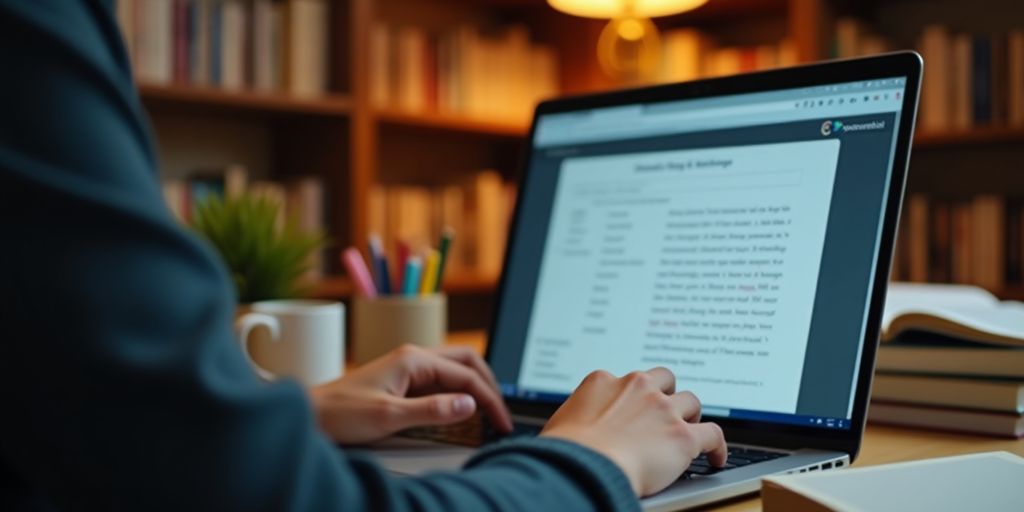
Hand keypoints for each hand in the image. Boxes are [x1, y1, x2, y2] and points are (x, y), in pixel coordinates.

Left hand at [308, 344, 512, 444]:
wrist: (309, 414)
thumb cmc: (341, 413)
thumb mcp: (390, 416)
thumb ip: (433, 410)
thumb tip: (469, 404)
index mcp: (413, 359)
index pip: (466, 375)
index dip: (489, 400)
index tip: (501, 423)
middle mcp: (413, 357)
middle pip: (466, 361)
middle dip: (489, 385)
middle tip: (501, 414)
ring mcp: (407, 367)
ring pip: (454, 368)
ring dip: (475, 386)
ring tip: (488, 410)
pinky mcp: (402, 380)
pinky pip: (440, 380)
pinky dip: (458, 391)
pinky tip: (461, 408)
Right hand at [540, 367, 726, 496]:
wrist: (583, 467)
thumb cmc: (565, 451)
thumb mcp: (561, 420)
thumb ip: (577, 415)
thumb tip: (572, 430)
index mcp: (604, 381)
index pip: (628, 380)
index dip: (635, 396)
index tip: (637, 408)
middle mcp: (636, 387)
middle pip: (665, 380)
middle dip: (668, 394)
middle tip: (666, 413)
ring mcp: (663, 409)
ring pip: (691, 402)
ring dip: (690, 417)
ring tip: (690, 432)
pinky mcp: (683, 436)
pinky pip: (713, 434)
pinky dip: (717, 446)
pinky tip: (716, 457)